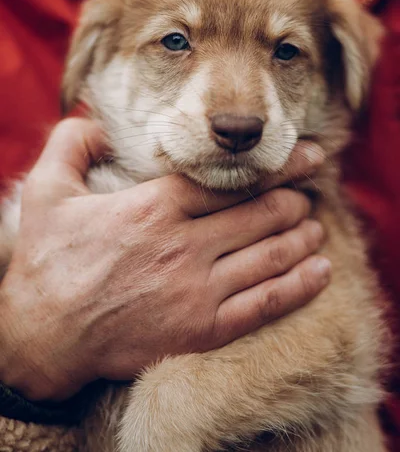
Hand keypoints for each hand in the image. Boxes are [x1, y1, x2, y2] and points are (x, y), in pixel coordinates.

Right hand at [0, 119, 328, 401]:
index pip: (232, 180)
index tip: (309, 156)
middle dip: (295, 199)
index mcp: (154, 207)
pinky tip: (321, 272)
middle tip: (311, 191)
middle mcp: (184, 246)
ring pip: (270, 256)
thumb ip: (70, 144)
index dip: (278, 167)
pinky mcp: (202, 330)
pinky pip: (265, 305)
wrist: (42, 337)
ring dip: (302, 237)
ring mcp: (198, 291)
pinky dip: (299, 286)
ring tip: (317, 225)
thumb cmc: (46, 263)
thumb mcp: (44, 192)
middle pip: (260, 214)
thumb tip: (93, 119)